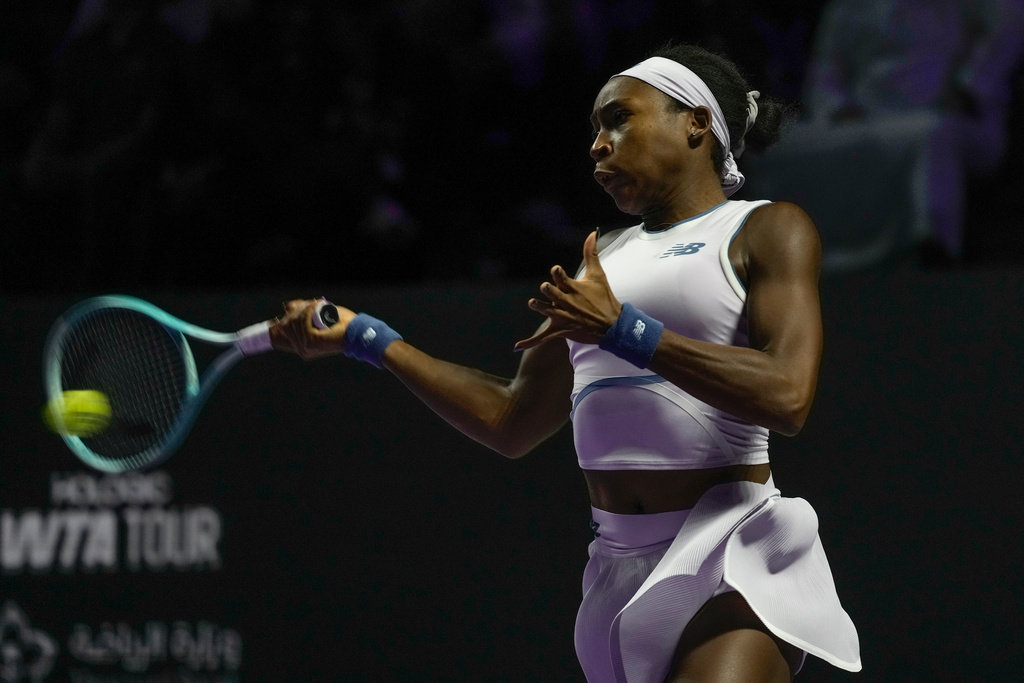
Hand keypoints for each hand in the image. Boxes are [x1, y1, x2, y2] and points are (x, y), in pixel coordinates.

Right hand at [269, 299, 355, 359]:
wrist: (356, 332)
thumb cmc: (340, 324)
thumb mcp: (317, 315)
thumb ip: (301, 312)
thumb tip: (287, 307)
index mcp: (302, 346)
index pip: (281, 332)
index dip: (281, 320)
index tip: (287, 311)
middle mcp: (302, 349)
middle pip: (286, 324)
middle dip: (297, 311)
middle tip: (312, 305)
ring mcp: (305, 347)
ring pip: (293, 321)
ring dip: (304, 309)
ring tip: (317, 306)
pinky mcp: (310, 341)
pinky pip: (302, 321)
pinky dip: (308, 311)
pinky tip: (317, 308)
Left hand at [514, 231, 621, 350]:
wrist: (612, 325)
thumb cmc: (604, 298)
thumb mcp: (598, 274)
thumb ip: (591, 253)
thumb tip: (592, 233)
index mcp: (573, 288)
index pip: (560, 277)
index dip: (557, 273)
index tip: (556, 270)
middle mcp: (567, 302)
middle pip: (551, 293)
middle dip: (548, 290)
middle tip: (546, 288)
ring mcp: (563, 317)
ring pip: (545, 311)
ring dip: (539, 307)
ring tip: (533, 303)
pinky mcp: (561, 330)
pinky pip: (543, 338)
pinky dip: (529, 342)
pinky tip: (517, 346)